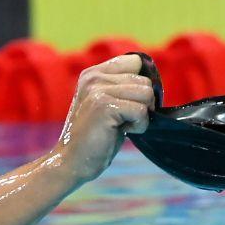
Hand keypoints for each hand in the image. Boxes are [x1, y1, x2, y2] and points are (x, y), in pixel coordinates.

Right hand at [52, 54, 154, 183]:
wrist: (72, 162)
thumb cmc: (95, 139)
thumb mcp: (107, 105)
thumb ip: (123, 89)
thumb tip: (152, 83)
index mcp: (93, 74)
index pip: (135, 62)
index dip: (140, 86)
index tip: (127, 105)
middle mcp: (94, 77)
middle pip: (144, 81)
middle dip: (142, 104)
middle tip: (122, 121)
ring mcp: (98, 90)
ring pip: (146, 93)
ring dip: (141, 115)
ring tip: (120, 126)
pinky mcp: (105, 105)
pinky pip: (142, 111)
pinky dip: (138, 126)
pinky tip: (121, 132)